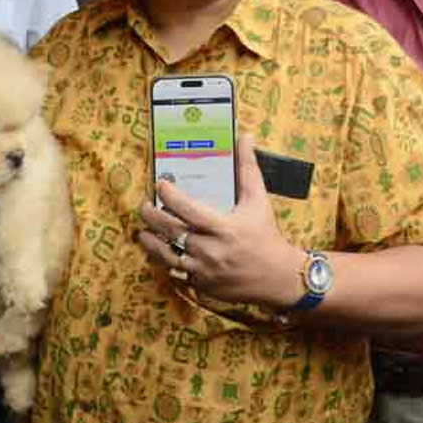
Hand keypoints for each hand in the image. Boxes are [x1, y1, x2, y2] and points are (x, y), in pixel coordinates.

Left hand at [136, 133, 304, 308]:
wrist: (280, 278)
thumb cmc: (267, 236)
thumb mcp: (259, 200)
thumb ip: (248, 168)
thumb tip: (244, 137)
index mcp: (224, 228)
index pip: (187, 209)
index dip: (169, 195)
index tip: (160, 185)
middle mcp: (211, 250)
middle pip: (171, 232)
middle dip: (152, 217)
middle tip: (144, 205)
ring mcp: (204, 270)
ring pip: (167, 255)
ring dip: (150, 242)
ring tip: (142, 231)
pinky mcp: (202, 285)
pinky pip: (176, 272)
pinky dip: (165, 260)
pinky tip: (158, 249)